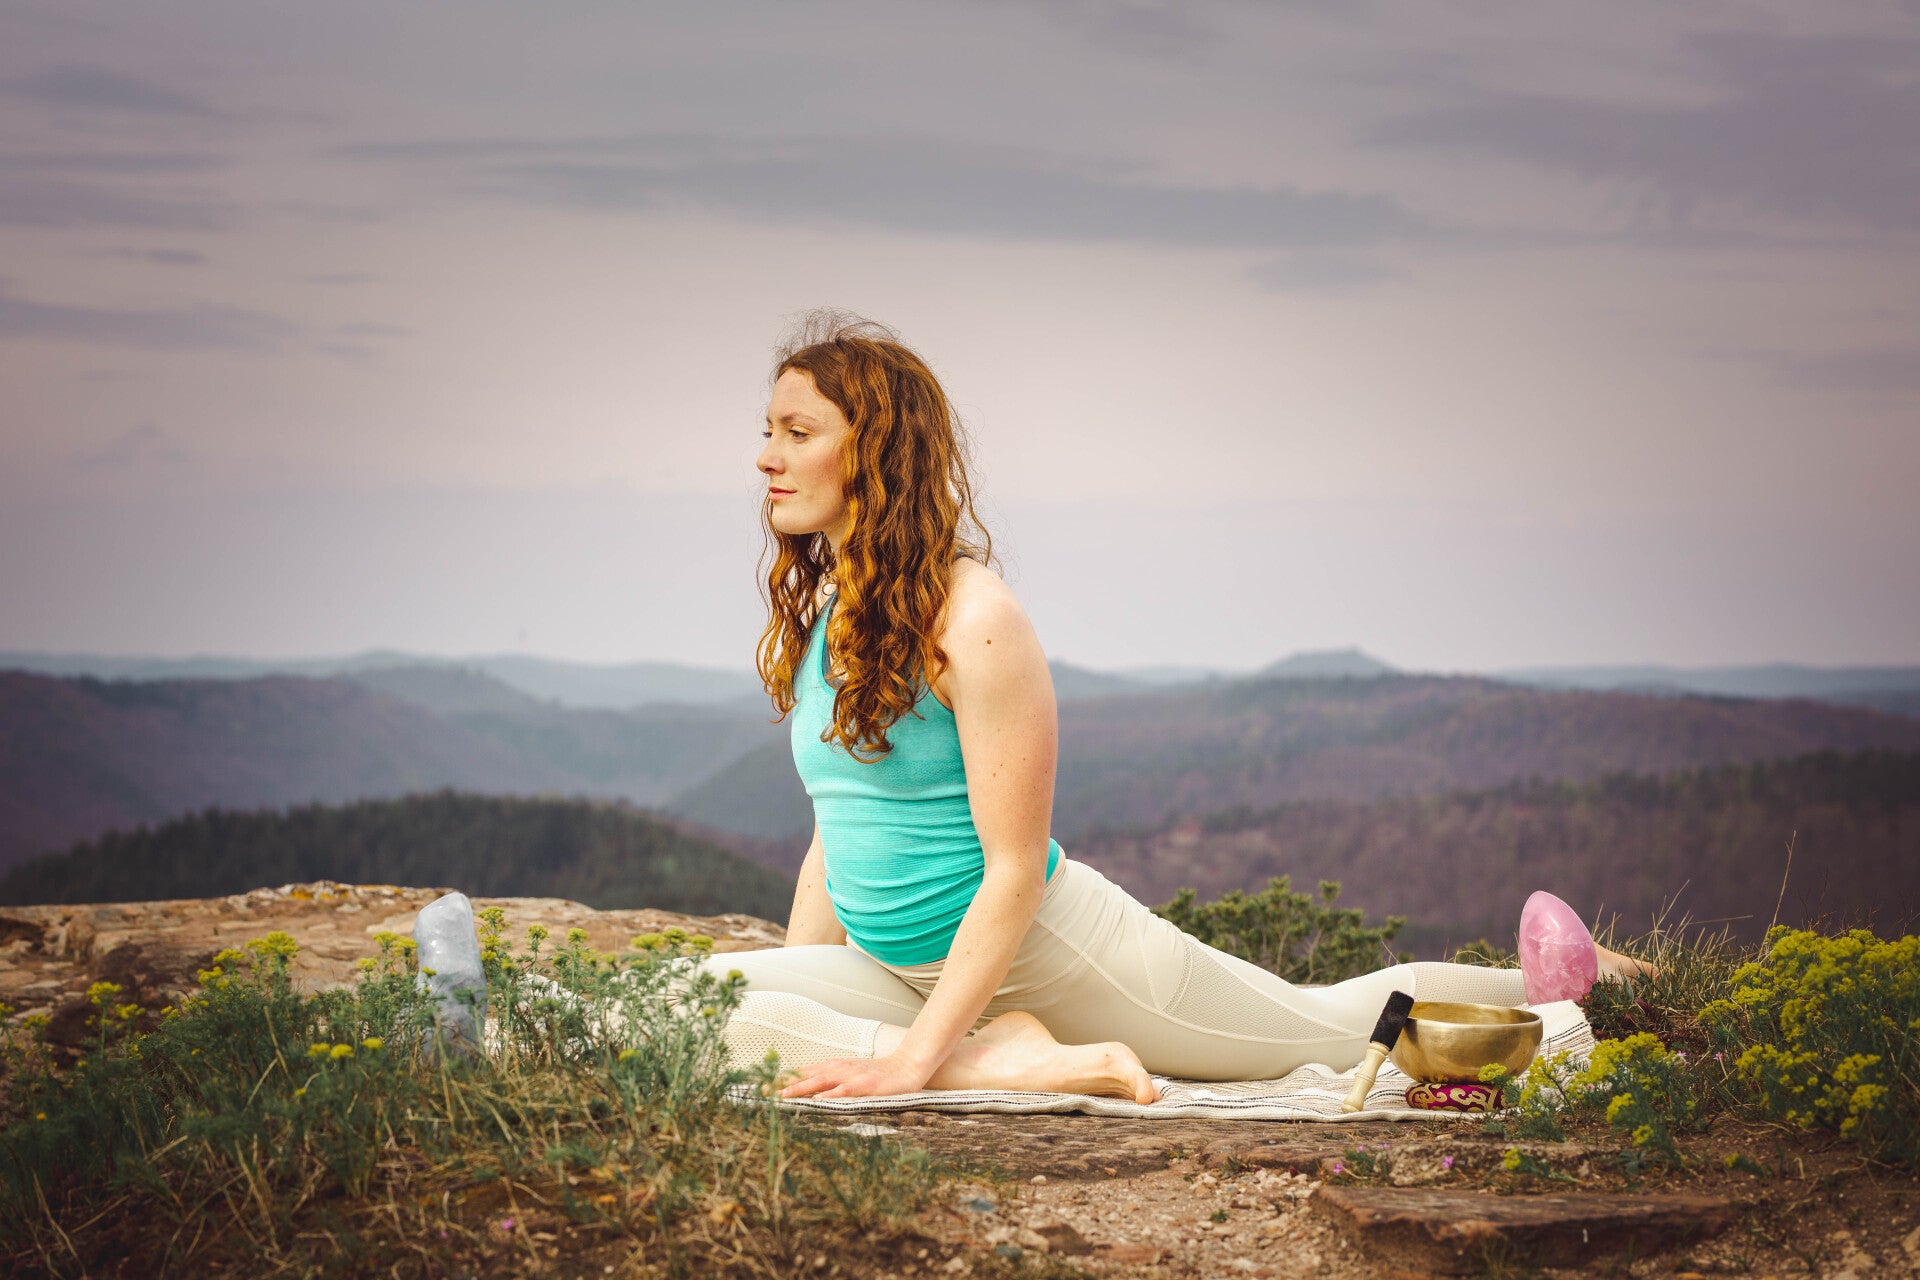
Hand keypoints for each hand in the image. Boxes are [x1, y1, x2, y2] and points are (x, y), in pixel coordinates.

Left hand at [778, 1051, 931, 1100]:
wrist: (905, 1066)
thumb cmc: (875, 1075)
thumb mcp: (848, 1076)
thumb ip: (828, 1083)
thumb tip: (806, 1094)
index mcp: (831, 1068)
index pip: (801, 1073)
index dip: (781, 1080)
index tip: (761, 1087)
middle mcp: (838, 1069)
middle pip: (805, 1076)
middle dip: (783, 1084)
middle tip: (763, 1092)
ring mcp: (851, 1076)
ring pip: (821, 1081)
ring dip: (801, 1087)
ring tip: (783, 1095)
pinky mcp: (866, 1084)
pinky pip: (846, 1090)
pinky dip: (833, 1094)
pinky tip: (821, 1100)